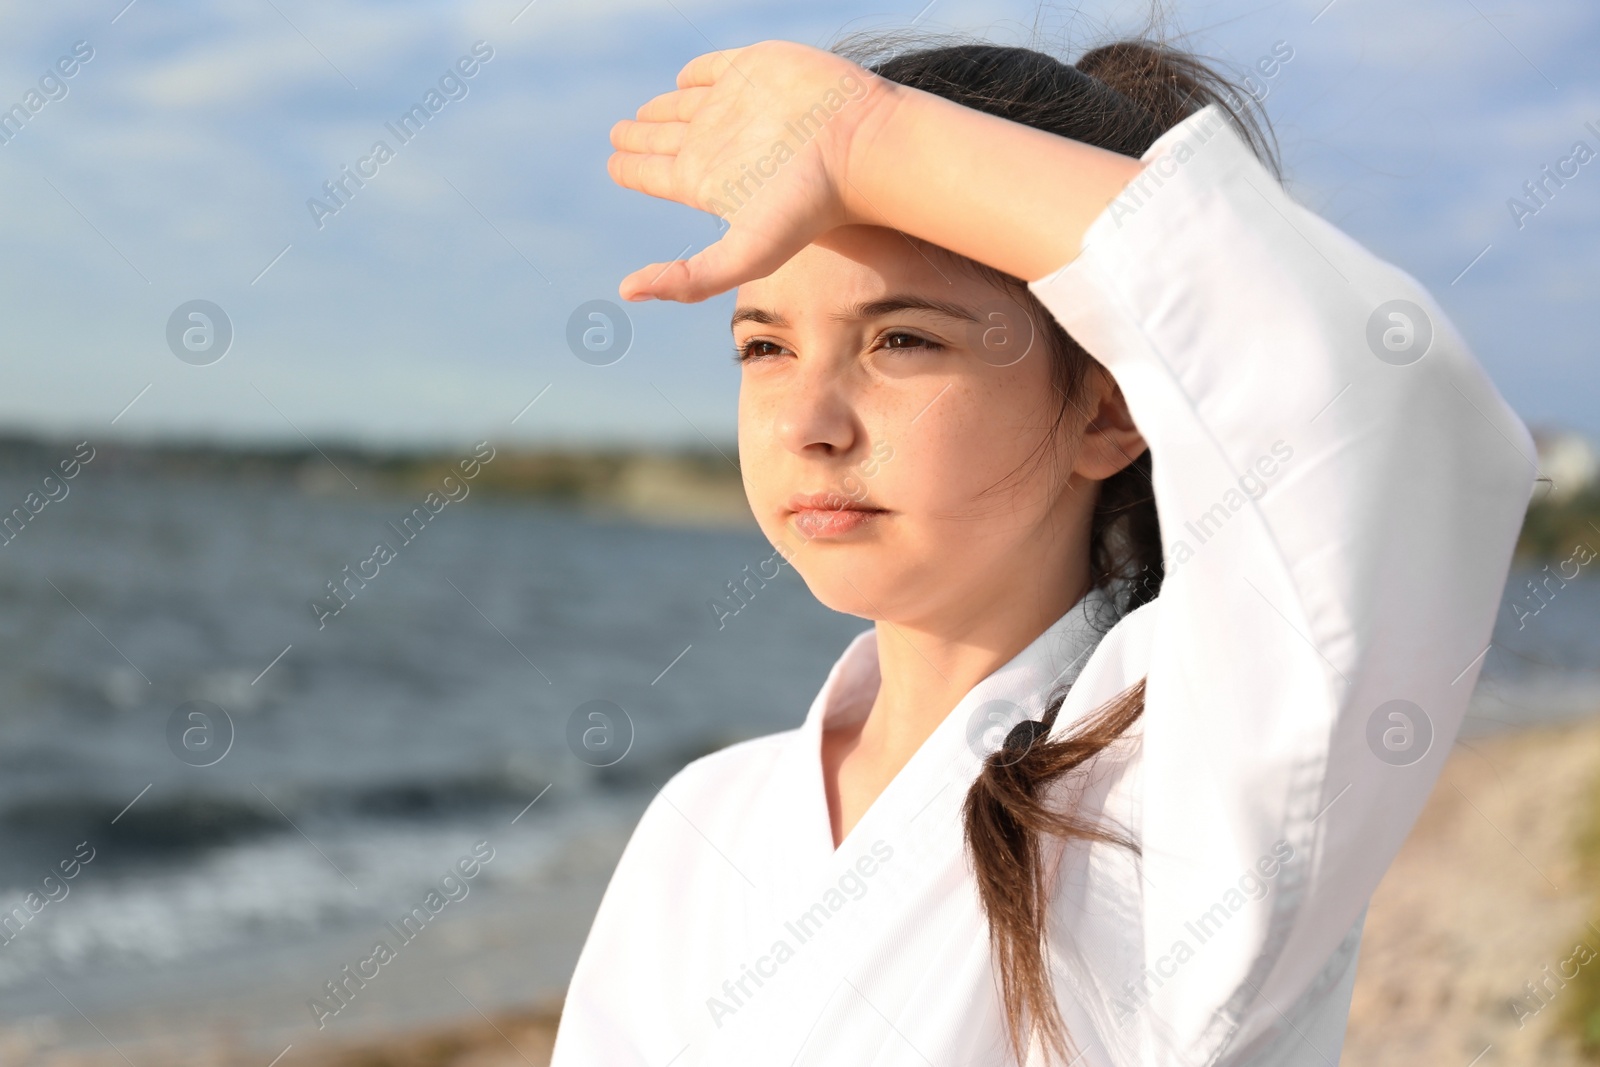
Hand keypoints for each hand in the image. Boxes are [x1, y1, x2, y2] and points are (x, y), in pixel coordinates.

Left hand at [607, 40, 897, 302]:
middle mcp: (714, 142)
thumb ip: (688, 279)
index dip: (630, 169)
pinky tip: (685, 81)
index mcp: (703, 180)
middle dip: (638, 136)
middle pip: (662, 138)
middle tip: (619, 134)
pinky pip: (713, 68)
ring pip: (683, 103)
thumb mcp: (745, 254)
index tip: (614, 164)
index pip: (654, 174)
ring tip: (644, 113)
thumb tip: (626, 293)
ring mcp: (732, 104)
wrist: (857, 144)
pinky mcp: (753, 68)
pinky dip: (695, 73)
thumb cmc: (808, 204)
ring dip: (662, 107)